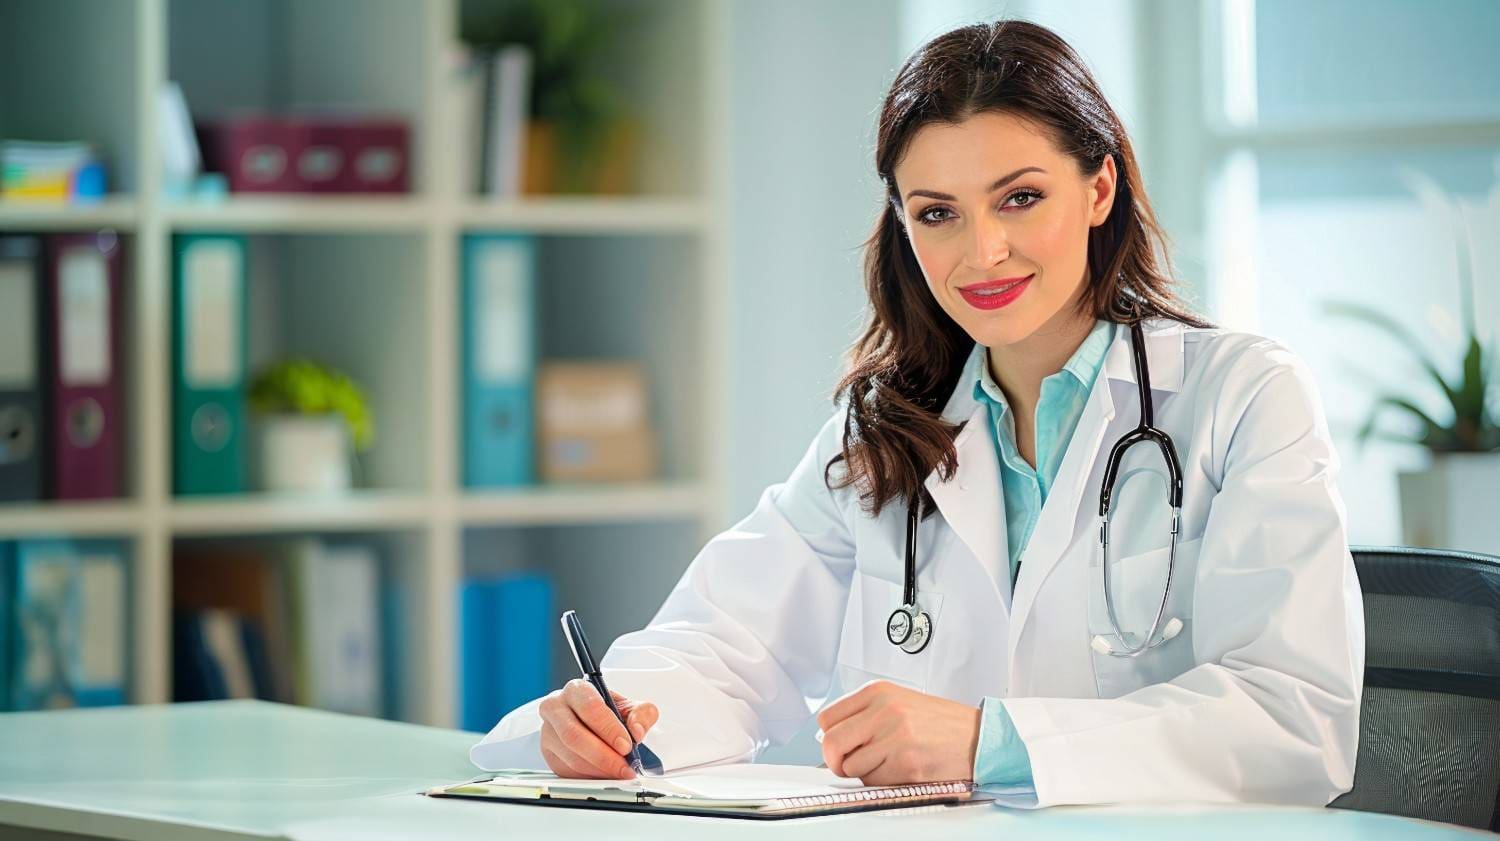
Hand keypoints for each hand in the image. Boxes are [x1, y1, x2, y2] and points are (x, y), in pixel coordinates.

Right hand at [538, 679, 659, 778]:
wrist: (590, 720)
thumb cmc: (607, 711)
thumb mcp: (629, 706)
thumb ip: (641, 714)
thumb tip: (636, 730)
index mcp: (576, 690)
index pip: (589, 707)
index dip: (609, 729)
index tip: (626, 745)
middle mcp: (556, 708)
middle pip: (574, 735)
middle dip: (603, 756)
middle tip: (624, 765)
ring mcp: (548, 732)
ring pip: (570, 756)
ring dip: (598, 769)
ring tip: (618, 772)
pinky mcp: (548, 754)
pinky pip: (567, 770)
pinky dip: (590, 776)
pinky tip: (605, 774)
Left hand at [816, 680, 979, 784]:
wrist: (980, 738)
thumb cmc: (942, 723)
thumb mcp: (899, 702)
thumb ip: (864, 714)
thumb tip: (829, 736)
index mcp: (879, 692)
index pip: (827, 718)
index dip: (829, 737)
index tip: (839, 745)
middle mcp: (884, 711)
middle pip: (832, 743)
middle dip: (835, 760)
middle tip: (848, 763)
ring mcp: (895, 738)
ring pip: (851, 767)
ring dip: (863, 772)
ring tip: (887, 762)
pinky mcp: (906, 765)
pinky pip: (874, 782)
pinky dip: (882, 781)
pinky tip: (901, 769)